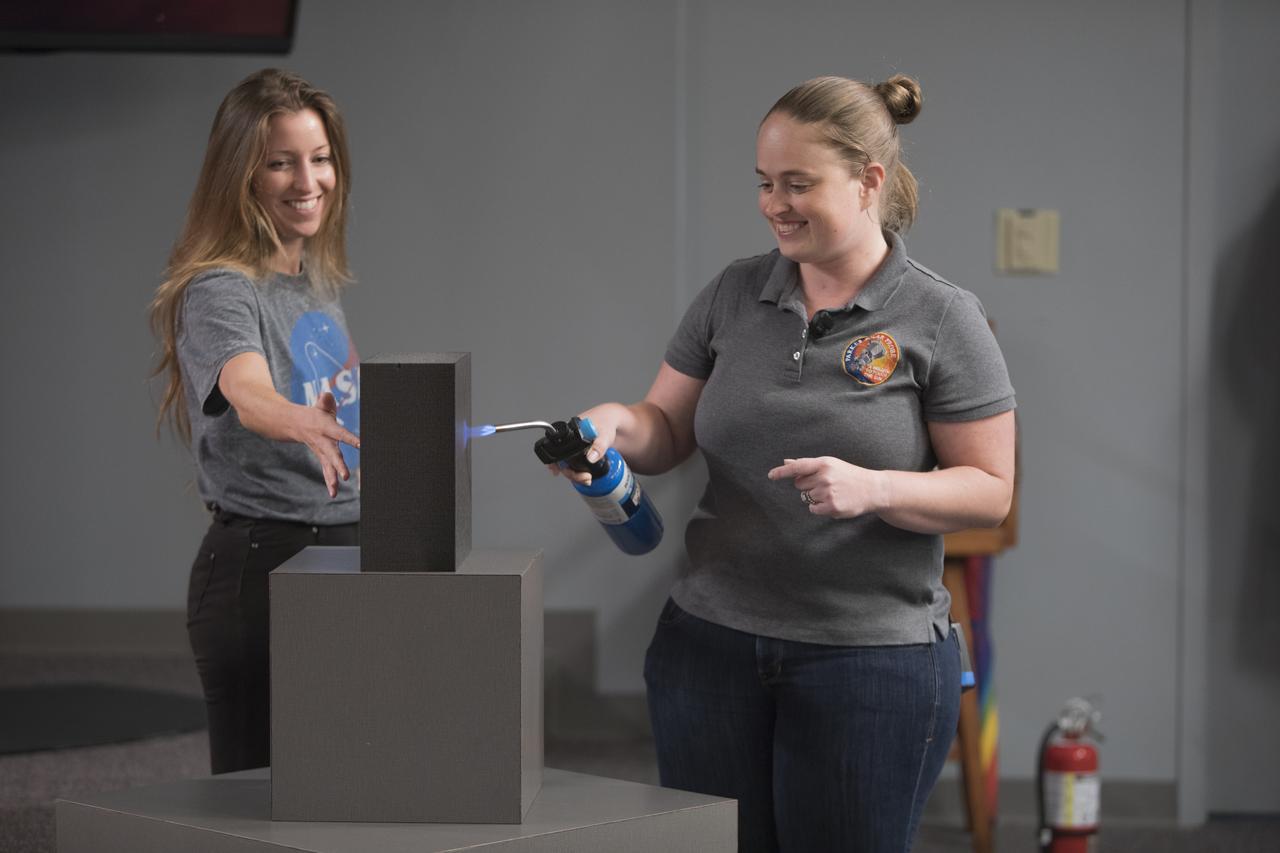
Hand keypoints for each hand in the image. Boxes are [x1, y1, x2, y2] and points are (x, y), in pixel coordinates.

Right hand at [293, 391, 360, 497]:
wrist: (295, 424)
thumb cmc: (316, 414)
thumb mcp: (321, 405)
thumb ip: (325, 401)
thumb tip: (326, 395)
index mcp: (326, 427)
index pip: (340, 433)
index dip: (350, 438)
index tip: (361, 445)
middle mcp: (323, 442)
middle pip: (332, 454)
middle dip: (339, 465)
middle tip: (347, 476)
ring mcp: (322, 452)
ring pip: (327, 466)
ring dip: (332, 479)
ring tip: (335, 490)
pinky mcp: (322, 458)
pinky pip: (325, 471)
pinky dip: (329, 482)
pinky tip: (333, 494)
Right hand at [546, 403, 629, 484]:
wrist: (611, 421)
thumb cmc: (606, 422)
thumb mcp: (604, 434)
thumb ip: (598, 446)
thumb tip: (591, 458)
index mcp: (570, 432)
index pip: (556, 450)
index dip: (556, 463)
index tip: (559, 472)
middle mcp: (568, 440)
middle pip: (561, 460)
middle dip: (571, 473)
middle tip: (586, 479)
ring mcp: (572, 446)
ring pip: (567, 464)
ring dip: (574, 474)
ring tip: (586, 480)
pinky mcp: (578, 452)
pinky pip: (572, 464)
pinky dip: (575, 471)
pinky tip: (580, 478)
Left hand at [767, 456, 887, 518]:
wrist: (872, 489)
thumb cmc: (849, 475)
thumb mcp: (831, 464)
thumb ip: (808, 465)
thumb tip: (786, 462)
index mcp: (824, 463)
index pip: (798, 467)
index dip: (782, 472)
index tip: (771, 476)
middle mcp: (825, 477)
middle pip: (799, 485)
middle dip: (807, 485)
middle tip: (825, 484)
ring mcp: (828, 492)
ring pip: (806, 497)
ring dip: (815, 497)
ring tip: (832, 493)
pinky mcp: (832, 507)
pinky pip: (813, 509)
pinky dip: (819, 507)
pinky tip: (832, 502)